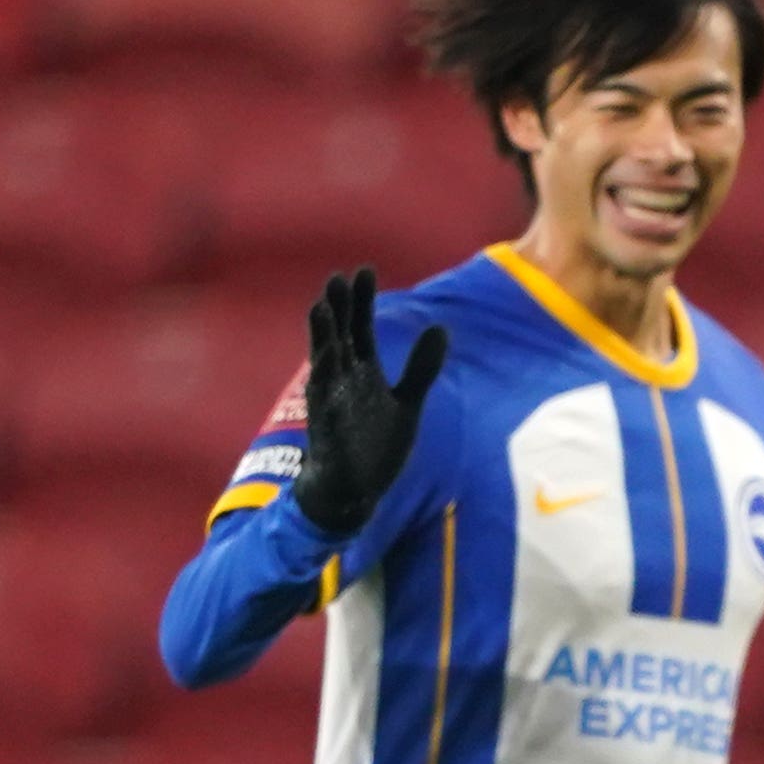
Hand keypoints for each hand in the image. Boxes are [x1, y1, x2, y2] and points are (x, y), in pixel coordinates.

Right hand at [290, 267, 444, 535]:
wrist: (353, 492)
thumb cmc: (375, 448)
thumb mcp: (407, 404)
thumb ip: (421, 369)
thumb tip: (441, 327)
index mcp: (361, 372)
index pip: (360, 328)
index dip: (362, 301)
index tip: (364, 270)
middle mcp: (342, 380)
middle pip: (340, 335)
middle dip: (339, 308)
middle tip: (338, 276)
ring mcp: (330, 401)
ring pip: (324, 360)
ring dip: (323, 334)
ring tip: (322, 305)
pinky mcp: (325, 424)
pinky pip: (323, 396)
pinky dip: (323, 374)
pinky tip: (326, 354)